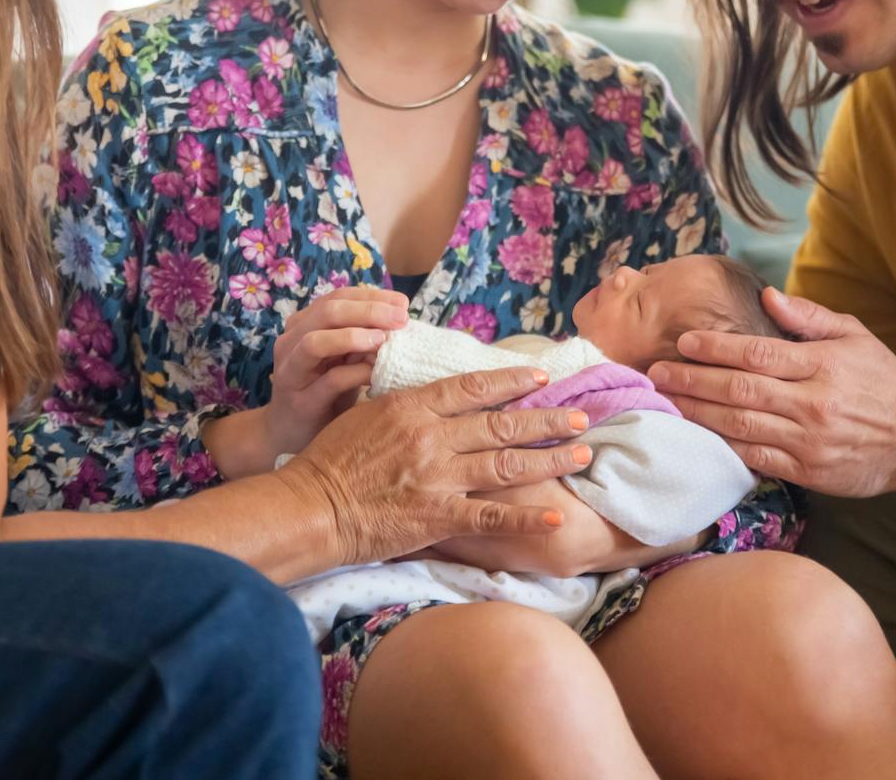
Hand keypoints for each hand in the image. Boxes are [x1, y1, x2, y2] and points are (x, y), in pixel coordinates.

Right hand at [268, 284, 408, 453]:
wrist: (290, 434)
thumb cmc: (324, 391)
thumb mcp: (344, 358)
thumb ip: (363, 338)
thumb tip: (400, 319)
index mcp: (304, 324)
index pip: (338, 297)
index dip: (372, 297)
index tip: (402, 304)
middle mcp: (291, 342)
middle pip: (328, 312)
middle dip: (369, 311)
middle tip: (401, 320)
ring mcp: (292, 371)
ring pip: (315, 342)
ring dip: (354, 337)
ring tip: (383, 340)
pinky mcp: (301, 401)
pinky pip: (329, 381)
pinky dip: (356, 373)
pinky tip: (377, 373)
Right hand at [276, 367, 597, 565]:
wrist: (310, 507)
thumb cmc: (329, 460)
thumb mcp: (363, 413)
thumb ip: (403, 404)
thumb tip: (428, 391)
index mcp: (413, 406)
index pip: (474, 387)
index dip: (513, 381)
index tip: (542, 377)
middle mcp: (433, 437)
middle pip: (503, 424)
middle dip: (549, 419)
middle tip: (584, 416)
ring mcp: (438, 477)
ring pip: (507, 463)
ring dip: (551, 459)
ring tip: (584, 453)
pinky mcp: (439, 516)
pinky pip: (492, 516)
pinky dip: (527, 518)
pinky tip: (557, 517)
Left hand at [648, 287, 895, 496]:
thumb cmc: (881, 380)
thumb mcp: (855, 336)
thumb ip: (809, 317)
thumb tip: (767, 296)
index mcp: (822, 365)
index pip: (758, 352)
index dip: (716, 347)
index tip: (684, 341)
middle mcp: (813, 403)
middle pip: (740, 390)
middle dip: (693, 380)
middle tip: (657, 372)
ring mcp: (808, 441)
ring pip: (741, 427)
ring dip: (698, 414)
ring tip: (667, 402)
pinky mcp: (808, 471)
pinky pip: (756, 459)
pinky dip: (724, 447)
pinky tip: (698, 436)